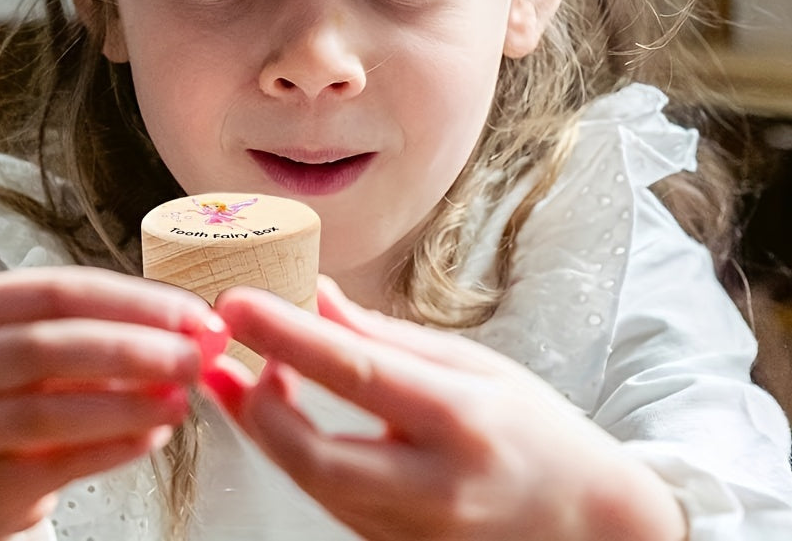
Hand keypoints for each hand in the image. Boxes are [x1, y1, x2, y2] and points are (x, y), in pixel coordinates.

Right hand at [0, 267, 226, 540]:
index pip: (61, 290)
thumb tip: (196, 328)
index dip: (133, 301)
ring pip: (48, 412)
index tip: (191, 315)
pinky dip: (112, 448)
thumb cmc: (21, 390)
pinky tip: (153, 437)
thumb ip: (115, 326)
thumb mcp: (52, 341)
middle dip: (132, 349)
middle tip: (191, 358)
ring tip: (180, 401)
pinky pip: (55, 465)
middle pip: (49, 345)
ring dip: (126, 405)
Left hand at [207, 277, 686, 540]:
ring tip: (237, 372)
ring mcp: (412, 531)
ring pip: (310, 483)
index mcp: (460, 419)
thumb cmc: (536, 430)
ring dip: (262, 425)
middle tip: (226, 348)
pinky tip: (276, 410)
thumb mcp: (473, 363)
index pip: (356, 373)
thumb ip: (387, 336)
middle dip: (255, 403)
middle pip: (314, 455)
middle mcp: (433, 486)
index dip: (286, 336)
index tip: (236, 302)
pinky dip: (291, 452)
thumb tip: (316, 298)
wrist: (588, 523)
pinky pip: (326, 499)